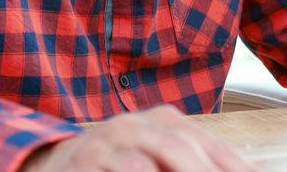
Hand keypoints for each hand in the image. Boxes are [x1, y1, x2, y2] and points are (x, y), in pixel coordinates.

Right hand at [20, 104, 253, 171]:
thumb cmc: (120, 163)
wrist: (56, 162)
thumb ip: (193, 160)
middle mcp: (136, 125)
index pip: (206, 144)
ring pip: (142, 165)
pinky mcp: (83, 162)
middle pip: (177, 148)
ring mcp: (107, 142)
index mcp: (163, 120)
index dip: (230, 165)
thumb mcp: (157, 156)